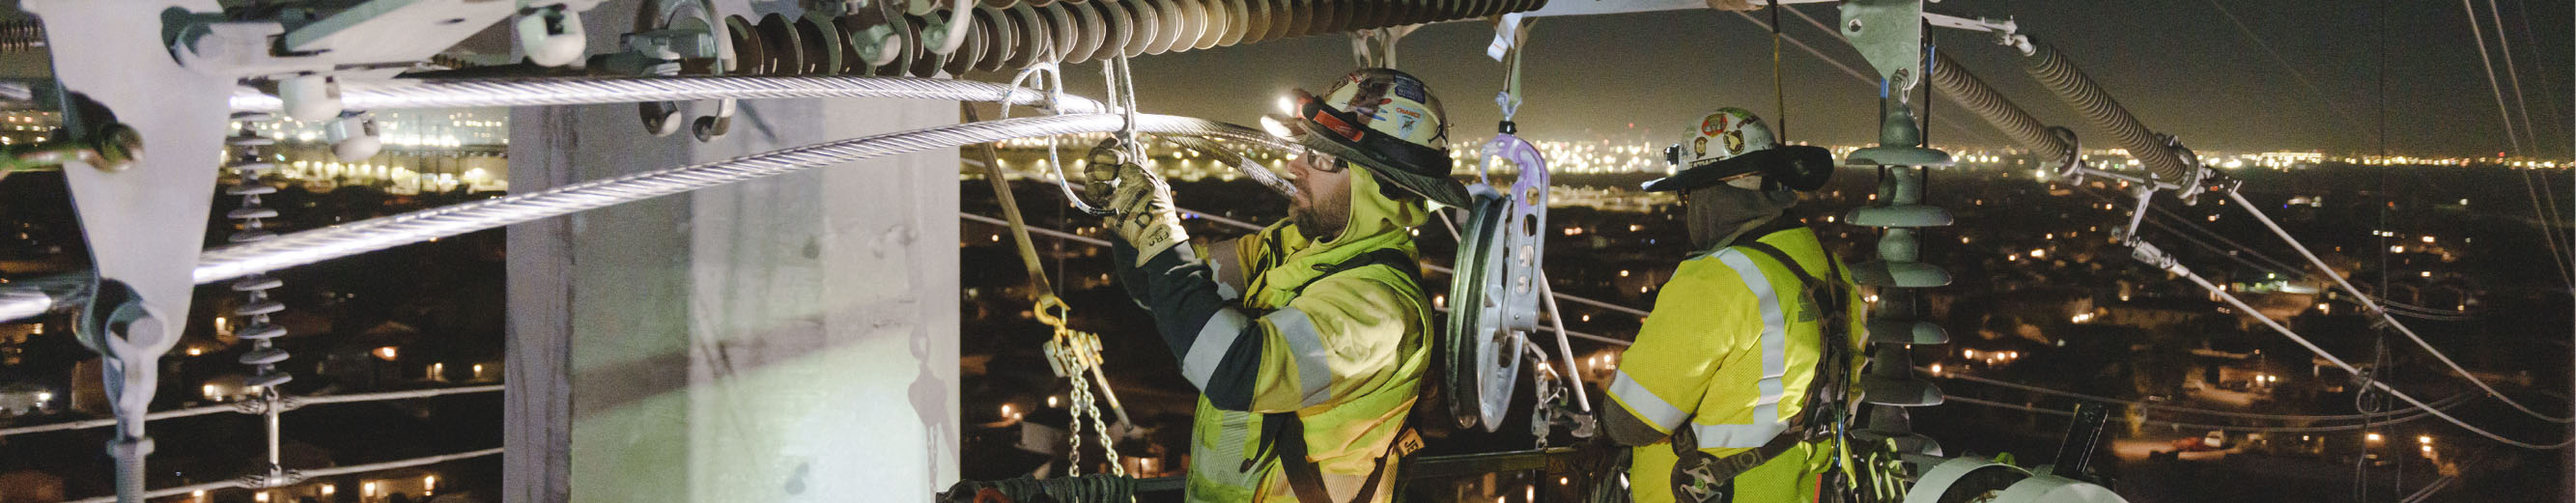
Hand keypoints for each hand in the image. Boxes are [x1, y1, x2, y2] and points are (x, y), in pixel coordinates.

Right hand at [1088, 139, 1186, 264]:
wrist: (1150, 226)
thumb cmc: (1155, 202)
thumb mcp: (1147, 176)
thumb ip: (1135, 162)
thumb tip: (1128, 148)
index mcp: (1131, 165)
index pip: (1114, 147)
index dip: (1110, 142)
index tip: (1115, 140)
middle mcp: (1118, 175)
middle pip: (1097, 156)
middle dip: (1104, 153)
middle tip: (1119, 160)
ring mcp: (1109, 188)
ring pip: (1090, 170)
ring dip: (1100, 169)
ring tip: (1114, 177)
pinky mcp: (1102, 202)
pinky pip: (1091, 188)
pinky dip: (1096, 185)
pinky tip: (1107, 189)